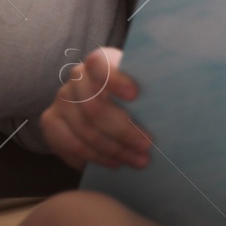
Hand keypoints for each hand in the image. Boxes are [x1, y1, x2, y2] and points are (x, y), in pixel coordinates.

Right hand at [40, 47, 151, 170]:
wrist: (102, 99)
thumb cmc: (134, 92)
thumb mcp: (143, 83)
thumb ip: (151, 86)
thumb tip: (175, 100)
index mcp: (99, 61)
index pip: (101, 65)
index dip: (116, 80)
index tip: (135, 96)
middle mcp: (76, 78)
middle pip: (94, 108)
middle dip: (123, 131)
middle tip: (146, 145)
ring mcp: (60, 100)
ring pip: (84, 131)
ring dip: (113, 150)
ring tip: (137, 161)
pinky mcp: (50, 122)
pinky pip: (69, 145)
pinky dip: (94, 158)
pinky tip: (115, 164)